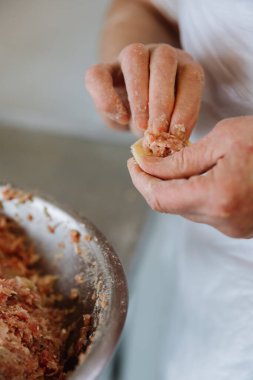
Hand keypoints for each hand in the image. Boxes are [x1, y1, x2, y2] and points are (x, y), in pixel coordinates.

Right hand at [85, 43, 203, 135]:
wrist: (133, 113)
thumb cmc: (158, 119)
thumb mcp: (171, 124)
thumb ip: (174, 127)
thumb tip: (174, 140)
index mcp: (183, 66)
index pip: (191, 76)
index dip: (187, 106)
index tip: (178, 134)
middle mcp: (159, 54)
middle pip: (163, 59)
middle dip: (162, 100)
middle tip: (158, 130)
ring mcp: (129, 57)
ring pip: (133, 57)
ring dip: (139, 95)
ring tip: (141, 126)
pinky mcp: (103, 69)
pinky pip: (98, 75)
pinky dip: (108, 98)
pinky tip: (121, 118)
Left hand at [128, 116, 252, 237]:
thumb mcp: (225, 138)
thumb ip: (183, 158)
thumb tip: (149, 165)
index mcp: (218, 197)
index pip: (160, 197)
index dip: (140, 180)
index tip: (133, 162)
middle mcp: (224, 221)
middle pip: (171, 205)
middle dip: (155, 181)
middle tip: (148, 157)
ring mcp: (233, 227)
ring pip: (187, 208)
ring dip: (175, 187)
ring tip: (174, 162)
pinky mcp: (240, 226)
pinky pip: (206, 211)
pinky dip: (195, 193)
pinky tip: (198, 174)